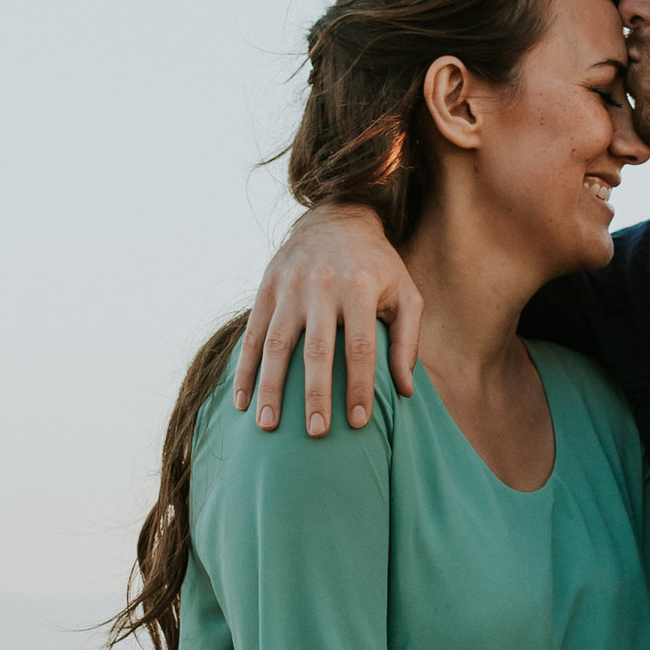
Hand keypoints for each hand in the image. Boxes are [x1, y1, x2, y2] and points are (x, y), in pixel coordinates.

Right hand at [231, 203, 422, 435]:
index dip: (359, 386)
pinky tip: (242, 400)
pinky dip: (245, 369)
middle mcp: (322, 286)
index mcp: (360, 288)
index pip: (361, 347)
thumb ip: (408, 340)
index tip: (358, 423)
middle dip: (315, 395)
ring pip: (276, 344)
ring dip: (270, 388)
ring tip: (268, 425)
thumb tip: (407, 391)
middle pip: (316, 350)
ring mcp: (289, 286)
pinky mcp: (267, 287)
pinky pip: (253, 334)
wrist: (337, 217)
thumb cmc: (378, 266)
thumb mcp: (405, 294)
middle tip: (316, 433)